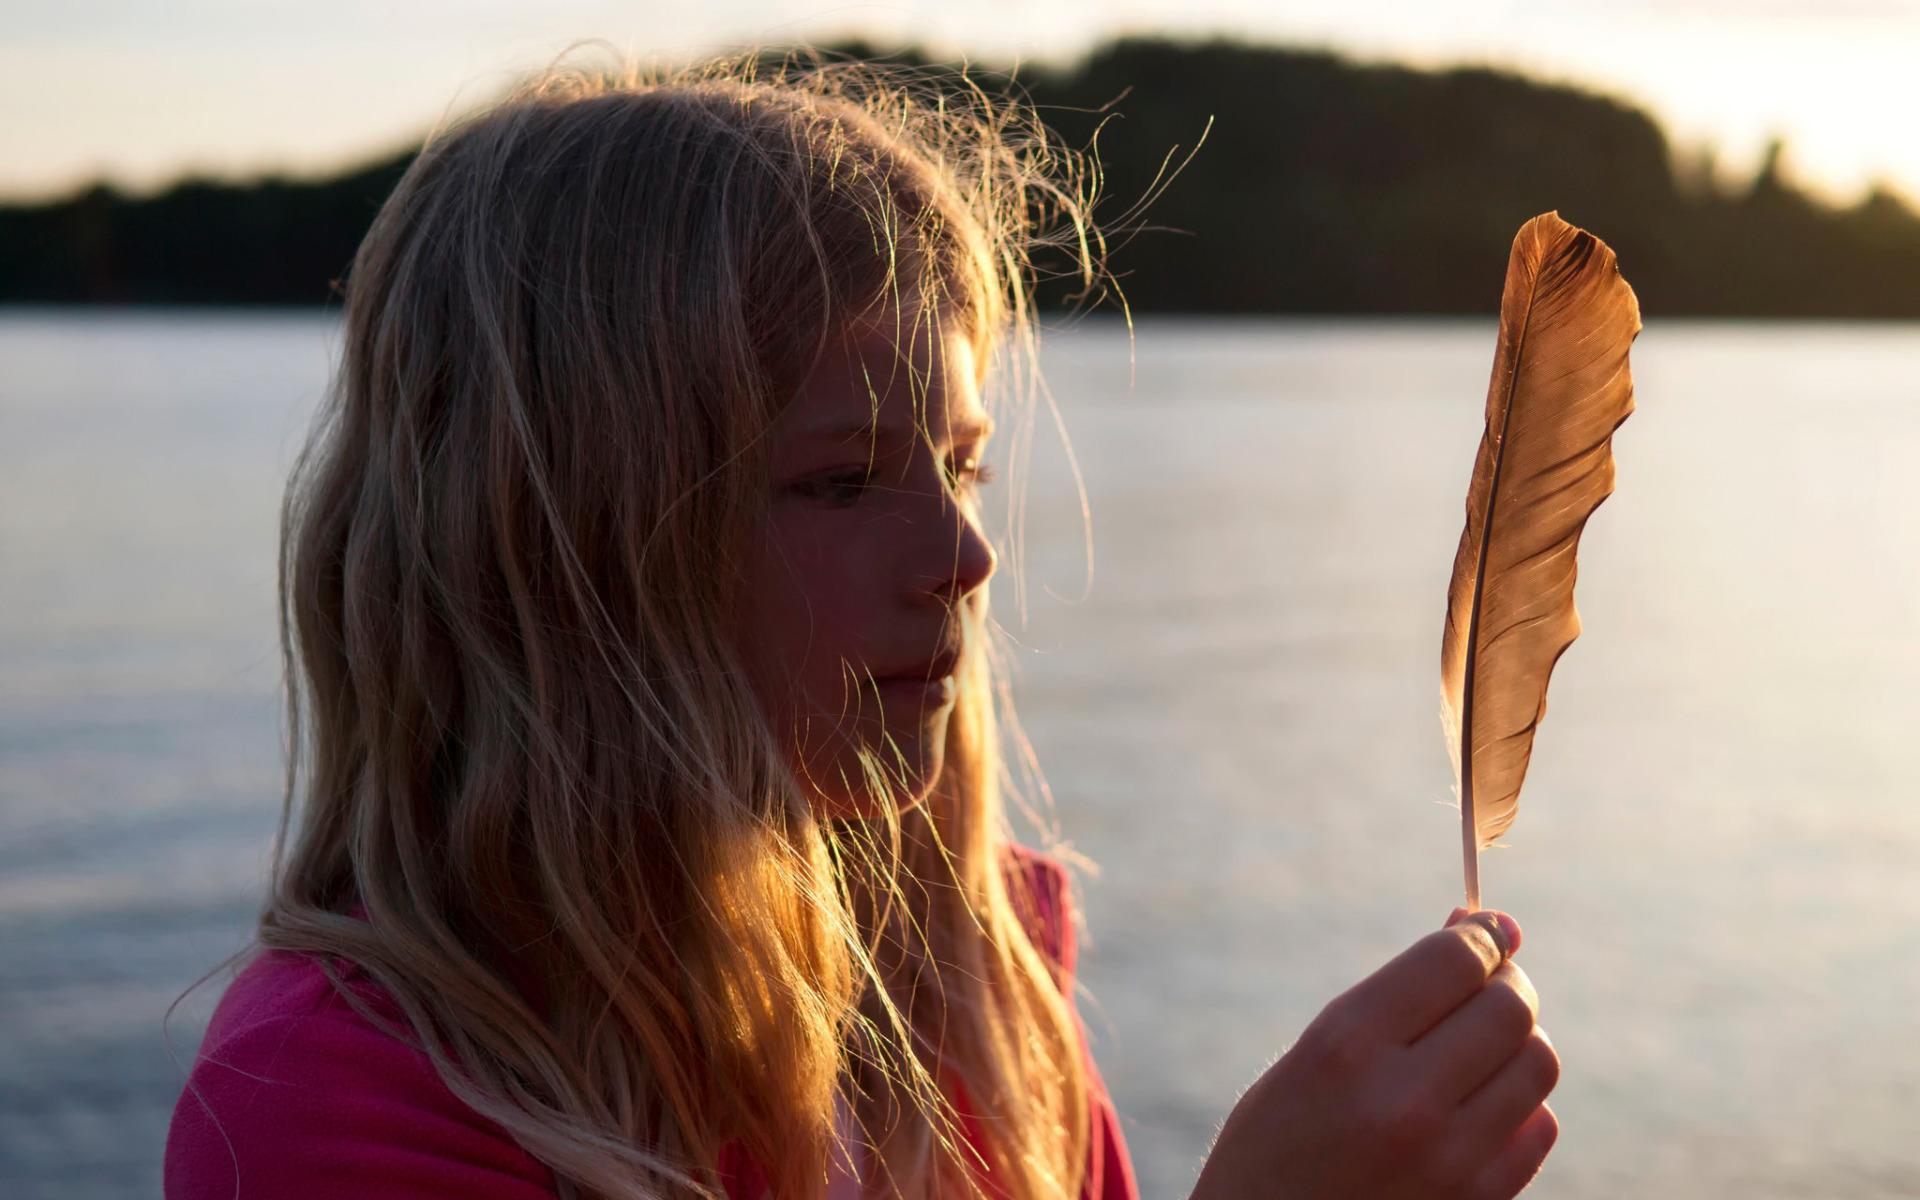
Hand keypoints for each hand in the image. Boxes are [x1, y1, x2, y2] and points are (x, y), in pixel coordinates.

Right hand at [1188, 911, 1557, 1199]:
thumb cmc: (1280, 1137)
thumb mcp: (1317, 1050)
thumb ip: (1399, 993)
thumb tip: (1487, 928)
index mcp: (1346, 1047)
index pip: (1455, 960)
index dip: (1480, 935)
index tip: (1485, 931)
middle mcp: (1404, 1100)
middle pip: (1510, 1006)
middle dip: (1505, 982)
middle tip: (1486, 985)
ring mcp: (1449, 1159)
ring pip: (1537, 1061)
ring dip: (1517, 1041)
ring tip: (1478, 1048)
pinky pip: (1539, 1125)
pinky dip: (1519, 1103)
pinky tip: (1477, 1106)